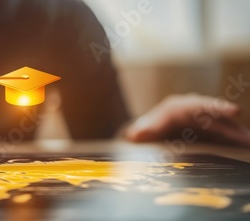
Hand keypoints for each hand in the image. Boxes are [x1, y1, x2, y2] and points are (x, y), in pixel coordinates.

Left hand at [125, 94, 249, 145]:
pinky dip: (233, 139)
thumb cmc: (147, 128)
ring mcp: (203, 120)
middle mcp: (194, 110)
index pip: (200, 105)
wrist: (150, 131)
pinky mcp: (208, 131)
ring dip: (236, 132)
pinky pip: (223, 135)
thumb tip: (135, 134)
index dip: (217, 108)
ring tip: (249, 141)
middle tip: (245, 124)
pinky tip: (245, 144)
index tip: (234, 111)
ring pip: (222, 124)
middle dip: (229, 118)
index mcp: (179, 107)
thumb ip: (143, 131)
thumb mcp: (144, 129)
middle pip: (215, 112)